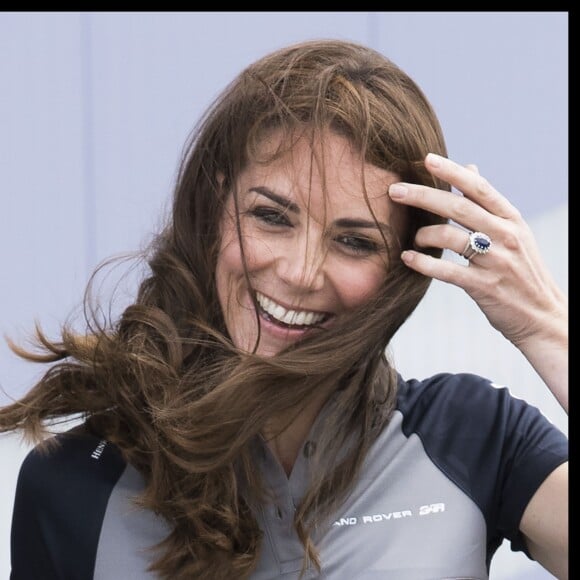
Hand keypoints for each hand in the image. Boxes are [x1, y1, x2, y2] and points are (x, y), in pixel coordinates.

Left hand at [387, 153, 566, 354]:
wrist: (541, 315)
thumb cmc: (520, 270)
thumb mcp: (512, 231)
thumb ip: (487, 203)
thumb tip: (470, 168)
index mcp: (511, 219)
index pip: (479, 188)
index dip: (451, 172)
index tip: (426, 159)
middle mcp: (506, 236)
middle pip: (458, 208)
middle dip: (423, 196)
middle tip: (395, 190)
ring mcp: (497, 261)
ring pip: (450, 237)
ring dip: (424, 235)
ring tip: (414, 239)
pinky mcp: (485, 286)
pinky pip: (447, 271)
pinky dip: (423, 263)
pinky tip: (408, 259)